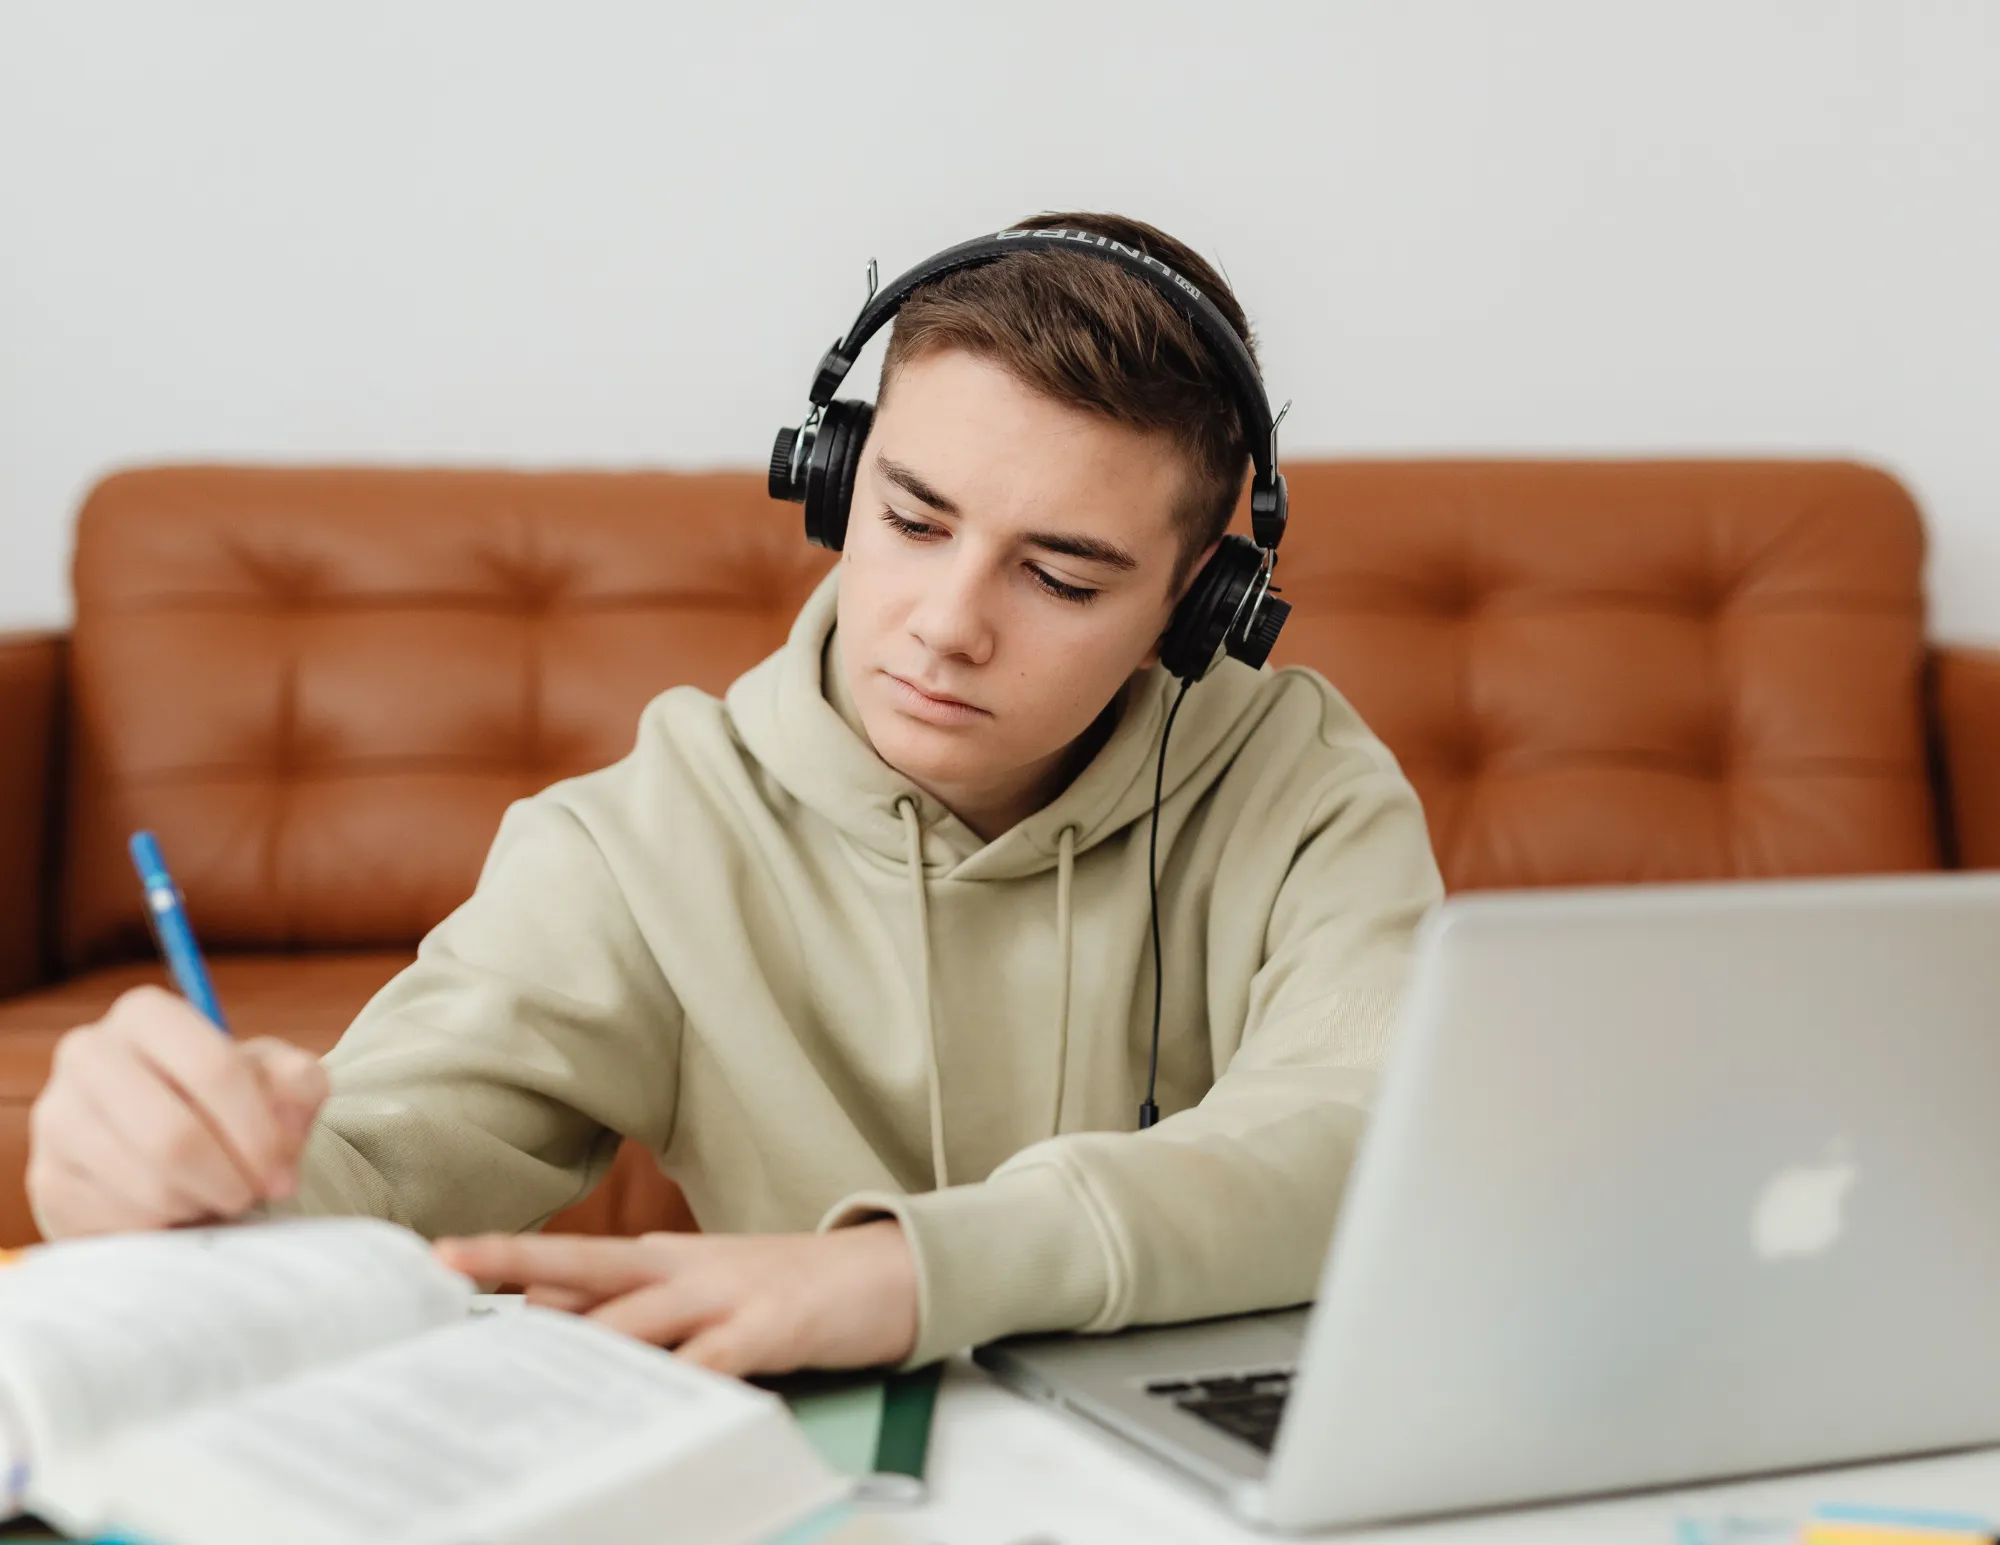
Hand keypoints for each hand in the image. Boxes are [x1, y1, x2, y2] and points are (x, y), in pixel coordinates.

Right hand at [27, 985, 328, 1237]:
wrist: (167, 1141)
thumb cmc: (228, 1102)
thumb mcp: (276, 1078)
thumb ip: (298, 1083)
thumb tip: (285, 1117)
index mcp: (146, 1014)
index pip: (214, 1070)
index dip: (259, 1132)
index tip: (283, 1171)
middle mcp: (88, 1054)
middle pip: (173, 1136)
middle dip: (230, 1178)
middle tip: (253, 1192)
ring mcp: (57, 1118)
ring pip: (147, 1185)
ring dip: (201, 1203)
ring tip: (219, 1195)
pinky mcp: (47, 1178)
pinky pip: (120, 1222)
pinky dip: (166, 1226)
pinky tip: (179, 1208)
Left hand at [433, 1222, 919, 1376]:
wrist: (888, 1271)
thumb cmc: (787, 1290)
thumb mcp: (703, 1290)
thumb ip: (633, 1306)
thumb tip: (546, 1320)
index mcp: (662, 1259)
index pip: (569, 1263)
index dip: (504, 1263)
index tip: (437, 1262)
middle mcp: (683, 1268)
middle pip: (585, 1263)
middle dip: (513, 1262)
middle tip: (446, 1261)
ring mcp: (728, 1292)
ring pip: (638, 1314)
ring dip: (580, 1336)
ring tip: (522, 1361)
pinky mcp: (773, 1323)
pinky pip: (717, 1358)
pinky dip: (684, 1378)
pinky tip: (652, 1398)